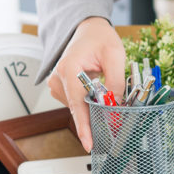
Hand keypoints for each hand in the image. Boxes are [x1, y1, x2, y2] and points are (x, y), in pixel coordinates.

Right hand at [48, 17, 126, 151]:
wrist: (88, 29)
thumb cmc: (99, 38)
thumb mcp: (115, 56)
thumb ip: (116, 82)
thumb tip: (116, 107)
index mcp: (69, 68)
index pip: (77, 104)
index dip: (85, 126)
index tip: (89, 143)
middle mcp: (58, 78)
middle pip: (78, 108)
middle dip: (96, 117)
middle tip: (115, 121)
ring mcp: (57, 84)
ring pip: (78, 107)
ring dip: (93, 107)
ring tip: (105, 90)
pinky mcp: (61, 88)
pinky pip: (76, 103)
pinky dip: (88, 102)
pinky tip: (96, 91)